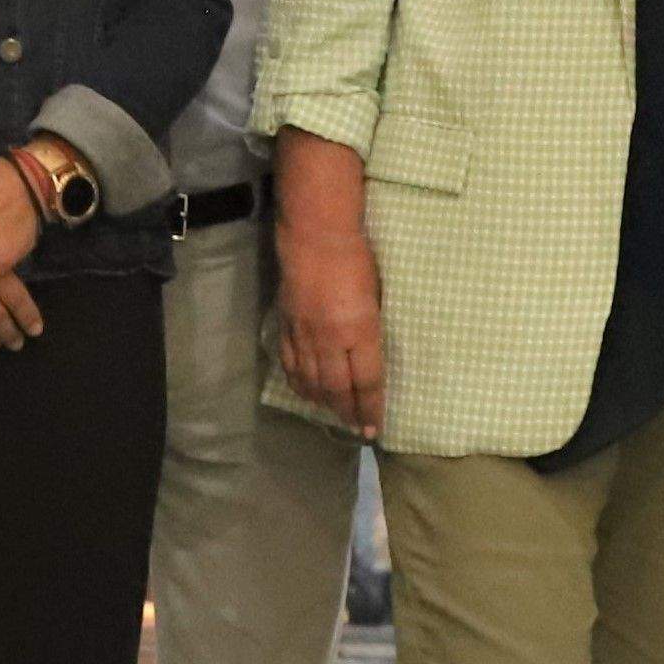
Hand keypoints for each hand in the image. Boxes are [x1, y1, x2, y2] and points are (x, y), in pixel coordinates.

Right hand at [274, 222, 386, 437]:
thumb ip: (371, 330)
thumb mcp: (377, 296)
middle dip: (347, 412)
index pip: (366, 381)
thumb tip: (370, 357)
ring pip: (311, 381)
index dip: (370, 409)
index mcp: (359, 330)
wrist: (316, 235)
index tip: (373, 428)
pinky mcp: (286, 325)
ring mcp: (304, 334)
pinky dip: (298, 383)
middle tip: (355, 428)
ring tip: (334, 414)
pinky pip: (290, 364)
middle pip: (337, 388)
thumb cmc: (358, 259)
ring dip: (323, 402)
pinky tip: (306, 392)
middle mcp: (330, 339)